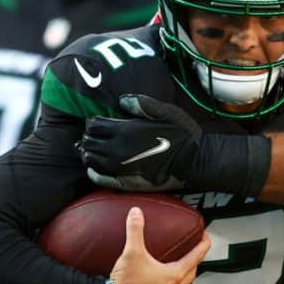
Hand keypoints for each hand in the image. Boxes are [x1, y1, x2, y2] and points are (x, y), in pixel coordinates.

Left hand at [80, 95, 201, 190]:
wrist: (194, 162)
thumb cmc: (182, 134)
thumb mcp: (165, 111)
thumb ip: (141, 103)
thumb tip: (120, 100)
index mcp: (126, 130)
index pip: (94, 126)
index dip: (92, 123)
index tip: (97, 122)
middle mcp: (118, 150)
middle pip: (89, 142)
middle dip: (88, 137)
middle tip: (93, 136)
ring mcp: (120, 168)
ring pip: (91, 160)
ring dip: (88, 153)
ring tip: (92, 149)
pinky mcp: (125, 183)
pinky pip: (99, 178)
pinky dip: (93, 171)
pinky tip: (94, 167)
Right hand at [107, 207, 210, 283]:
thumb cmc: (126, 283)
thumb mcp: (132, 252)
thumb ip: (136, 230)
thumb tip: (136, 213)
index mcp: (174, 275)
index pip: (196, 257)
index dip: (203, 245)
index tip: (206, 238)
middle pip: (192, 273)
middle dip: (195, 261)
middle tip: (194, 251)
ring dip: (182, 276)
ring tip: (177, 266)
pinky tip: (158, 283)